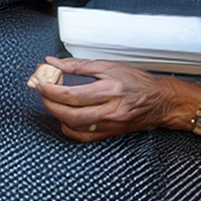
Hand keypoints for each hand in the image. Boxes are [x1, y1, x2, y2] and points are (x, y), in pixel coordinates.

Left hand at [31, 57, 172, 141]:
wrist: (160, 102)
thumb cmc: (137, 83)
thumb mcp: (110, 66)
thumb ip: (79, 66)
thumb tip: (55, 63)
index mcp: (110, 89)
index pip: (72, 94)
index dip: (51, 90)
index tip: (40, 83)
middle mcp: (110, 109)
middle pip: (70, 113)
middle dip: (50, 103)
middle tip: (42, 93)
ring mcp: (110, 124)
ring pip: (75, 126)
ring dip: (57, 115)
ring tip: (51, 102)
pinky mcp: (110, 133)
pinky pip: (84, 137)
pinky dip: (69, 129)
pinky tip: (64, 120)